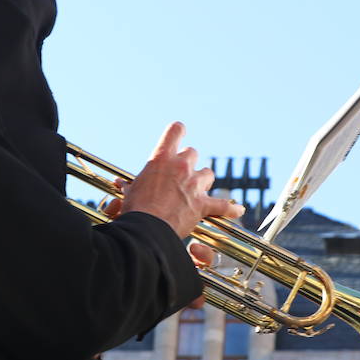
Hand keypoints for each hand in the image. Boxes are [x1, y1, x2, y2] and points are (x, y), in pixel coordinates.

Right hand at [117, 122, 243, 238]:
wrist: (146, 229)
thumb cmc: (135, 210)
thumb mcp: (130, 193)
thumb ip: (131, 186)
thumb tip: (121, 185)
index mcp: (161, 158)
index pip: (176, 130)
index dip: (177, 132)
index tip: (177, 136)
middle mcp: (181, 166)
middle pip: (192, 152)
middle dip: (187, 161)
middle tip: (179, 172)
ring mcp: (194, 185)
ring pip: (207, 174)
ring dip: (202, 180)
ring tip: (197, 188)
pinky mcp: (202, 205)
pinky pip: (223, 206)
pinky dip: (231, 209)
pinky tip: (238, 209)